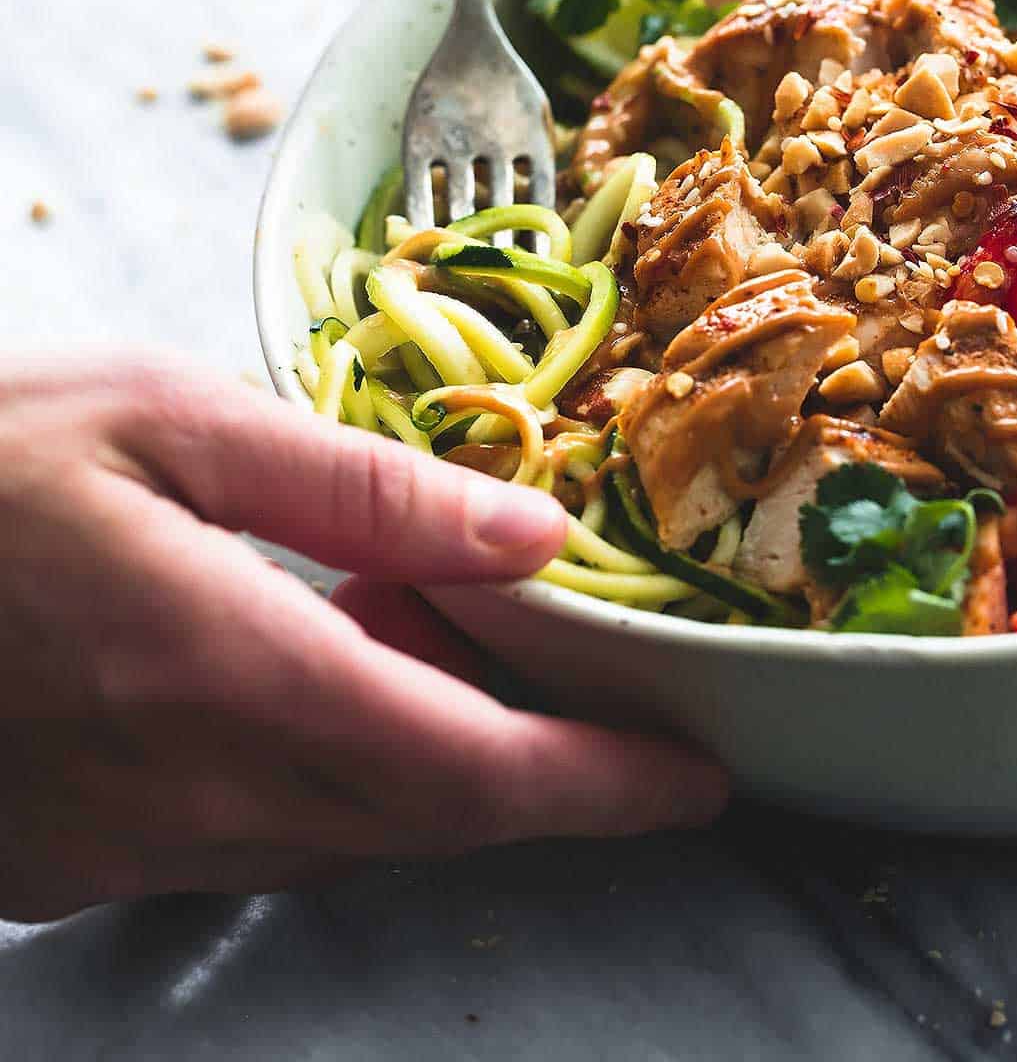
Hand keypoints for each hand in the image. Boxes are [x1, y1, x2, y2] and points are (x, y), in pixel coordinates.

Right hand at [0, 354, 726, 921]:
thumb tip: (529, 528)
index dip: (596, 785)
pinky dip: (309, 768)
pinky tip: (281, 661)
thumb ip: (363, 484)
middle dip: (517, 754)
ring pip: (333, 833)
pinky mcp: (59, 863)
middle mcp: (179, 789)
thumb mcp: (170, 414)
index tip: (691, 784)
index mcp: (222, 668)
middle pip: (418, 816)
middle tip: (534, 642)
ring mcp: (111, 844)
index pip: (465, 770)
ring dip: (409, 749)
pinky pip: (239, 837)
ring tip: (393, 613)